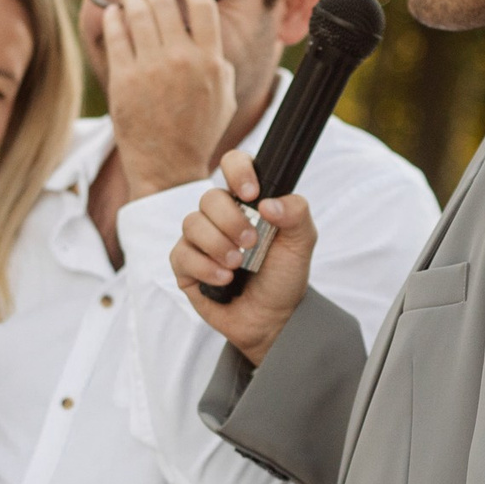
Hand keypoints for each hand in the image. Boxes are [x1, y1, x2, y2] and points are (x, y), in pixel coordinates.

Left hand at [102, 0, 234, 195]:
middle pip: (164, 2)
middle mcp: (182, 59)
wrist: (168, 167)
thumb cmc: (198, 133)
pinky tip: (114, 15)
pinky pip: (116, 33)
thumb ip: (220, 61)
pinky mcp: (124, 78)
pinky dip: (114, 17)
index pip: (202, 5)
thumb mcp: (224, 97)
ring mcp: (151, 68)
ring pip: (137, 12)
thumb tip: (208, 31)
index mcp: (211, 61)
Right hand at [171, 148, 314, 366]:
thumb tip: (268, 203)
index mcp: (247, 202)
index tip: (252, 194)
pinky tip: (225, 280)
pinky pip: (182, 255)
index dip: (238, 171)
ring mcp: (200, 240)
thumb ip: (296, 213)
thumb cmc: (284, 276)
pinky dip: (205, 268)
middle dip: (230, 221)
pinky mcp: (185, 265)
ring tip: (239, 265)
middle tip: (251, 243)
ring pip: (192, 224)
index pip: (233, 165)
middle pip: (209, 198)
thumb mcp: (302, 242)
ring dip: (218, 246)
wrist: (273, 318)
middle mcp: (220, 216)